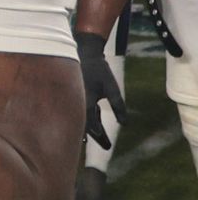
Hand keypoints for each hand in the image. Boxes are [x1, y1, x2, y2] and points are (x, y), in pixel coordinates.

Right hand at [73, 31, 127, 148]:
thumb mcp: (112, 87)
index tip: (108, 146)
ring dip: (91, 128)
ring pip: (83, 118)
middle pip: (86, 125)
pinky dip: (89, 117)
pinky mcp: (76, 95)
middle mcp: (77, 103)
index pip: (91, 125)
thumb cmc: (99, 70)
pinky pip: (81, 110)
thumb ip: (118, 105)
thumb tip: (124, 124)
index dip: (100, 136)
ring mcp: (75, 99)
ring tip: (101, 138)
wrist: (83, 52)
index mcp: (85, 102)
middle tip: (107, 146)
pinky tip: (96, 122)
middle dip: (96, 136)